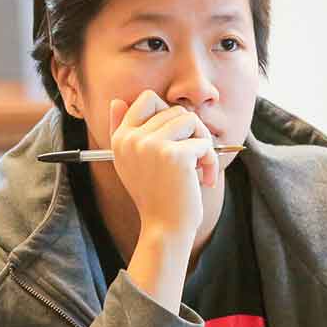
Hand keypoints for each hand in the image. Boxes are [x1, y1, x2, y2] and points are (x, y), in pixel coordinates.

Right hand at [107, 90, 219, 242]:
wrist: (165, 228)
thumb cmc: (155, 196)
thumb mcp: (131, 162)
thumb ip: (122, 130)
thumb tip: (117, 100)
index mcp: (121, 138)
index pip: (147, 98)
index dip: (168, 112)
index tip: (176, 137)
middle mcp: (132, 139)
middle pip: (174, 109)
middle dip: (191, 131)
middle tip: (194, 154)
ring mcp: (152, 145)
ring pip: (191, 120)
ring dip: (203, 142)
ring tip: (200, 165)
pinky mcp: (174, 155)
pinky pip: (203, 142)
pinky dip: (210, 160)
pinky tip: (205, 179)